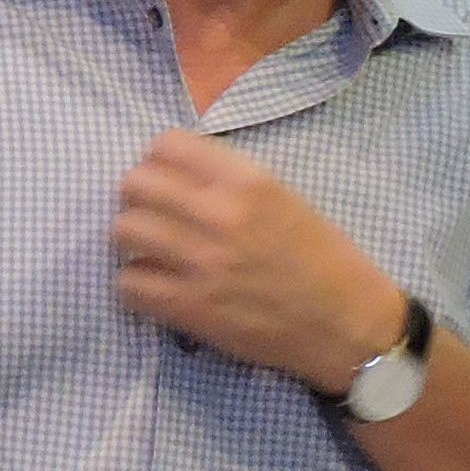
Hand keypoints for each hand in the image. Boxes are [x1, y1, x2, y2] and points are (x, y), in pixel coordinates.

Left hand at [110, 129, 407, 393]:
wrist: (347, 326)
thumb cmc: (323, 261)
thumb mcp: (286, 200)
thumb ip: (230, 183)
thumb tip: (175, 174)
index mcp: (249, 181)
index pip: (167, 145)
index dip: (158, 161)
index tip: (166, 179)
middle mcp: (220, 214)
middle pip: (134, 184)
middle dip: (137, 198)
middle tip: (153, 216)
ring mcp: (200, 261)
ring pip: (122, 230)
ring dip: (131, 241)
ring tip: (153, 252)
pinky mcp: (188, 306)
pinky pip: (127, 283)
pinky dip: (135, 285)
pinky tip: (157, 287)